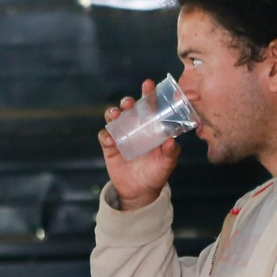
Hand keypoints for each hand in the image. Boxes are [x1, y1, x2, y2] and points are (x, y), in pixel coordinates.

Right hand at [100, 78, 180, 211]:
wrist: (139, 192)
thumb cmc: (156, 173)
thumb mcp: (167, 164)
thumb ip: (171, 152)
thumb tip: (172, 141)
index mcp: (152, 127)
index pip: (151, 106)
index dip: (149, 94)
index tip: (149, 84)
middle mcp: (136, 127)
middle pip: (130, 108)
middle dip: (129, 101)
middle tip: (130, 102)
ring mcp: (121, 135)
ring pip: (115, 118)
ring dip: (114, 112)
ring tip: (117, 114)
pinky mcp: (109, 146)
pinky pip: (104, 136)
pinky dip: (105, 135)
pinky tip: (110, 140)